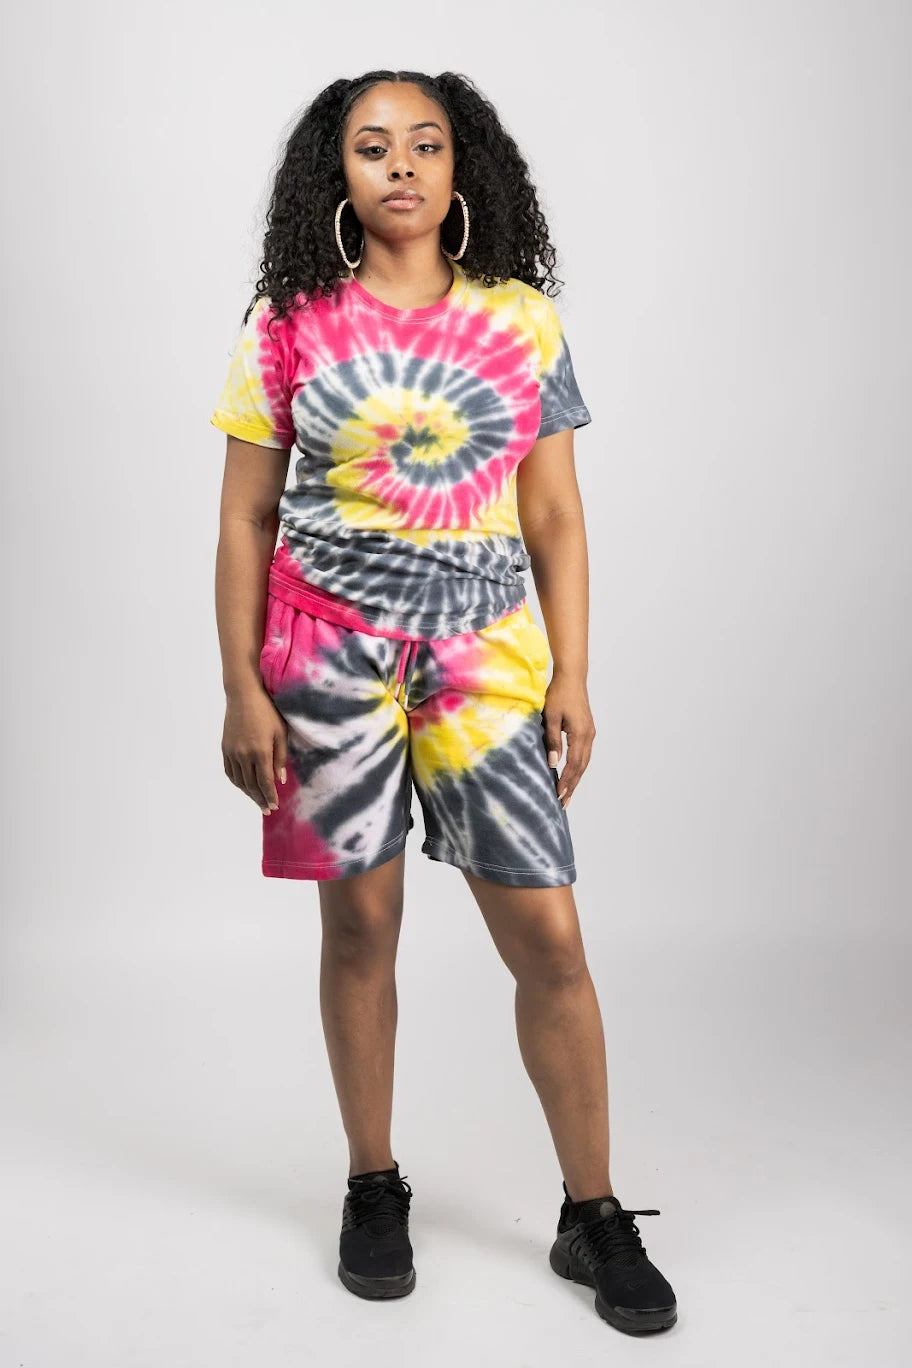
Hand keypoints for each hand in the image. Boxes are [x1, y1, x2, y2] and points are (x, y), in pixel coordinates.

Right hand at [222, 687, 287, 815]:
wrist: (243, 695)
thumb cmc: (267, 711)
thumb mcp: (281, 732)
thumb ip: (281, 757)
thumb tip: (280, 780)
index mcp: (260, 751)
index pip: (265, 782)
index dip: (269, 796)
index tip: (274, 806)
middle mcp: (244, 755)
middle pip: (251, 785)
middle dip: (259, 799)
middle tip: (267, 809)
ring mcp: (232, 752)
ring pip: (239, 781)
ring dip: (248, 793)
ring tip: (257, 800)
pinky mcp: (225, 748)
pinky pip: (230, 771)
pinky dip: (237, 782)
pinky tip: (244, 786)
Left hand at [542, 673, 594, 807]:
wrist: (572, 677)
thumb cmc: (559, 694)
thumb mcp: (550, 717)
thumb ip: (552, 740)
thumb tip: (553, 763)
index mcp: (580, 733)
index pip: (574, 764)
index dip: (566, 781)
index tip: (559, 794)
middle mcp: (589, 736)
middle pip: (582, 767)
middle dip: (572, 785)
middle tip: (563, 802)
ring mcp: (590, 733)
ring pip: (584, 762)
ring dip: (575, 778)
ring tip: (567, 793)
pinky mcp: (587, 730)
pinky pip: (584, 754)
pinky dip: (578, 767)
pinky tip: (571, 774)